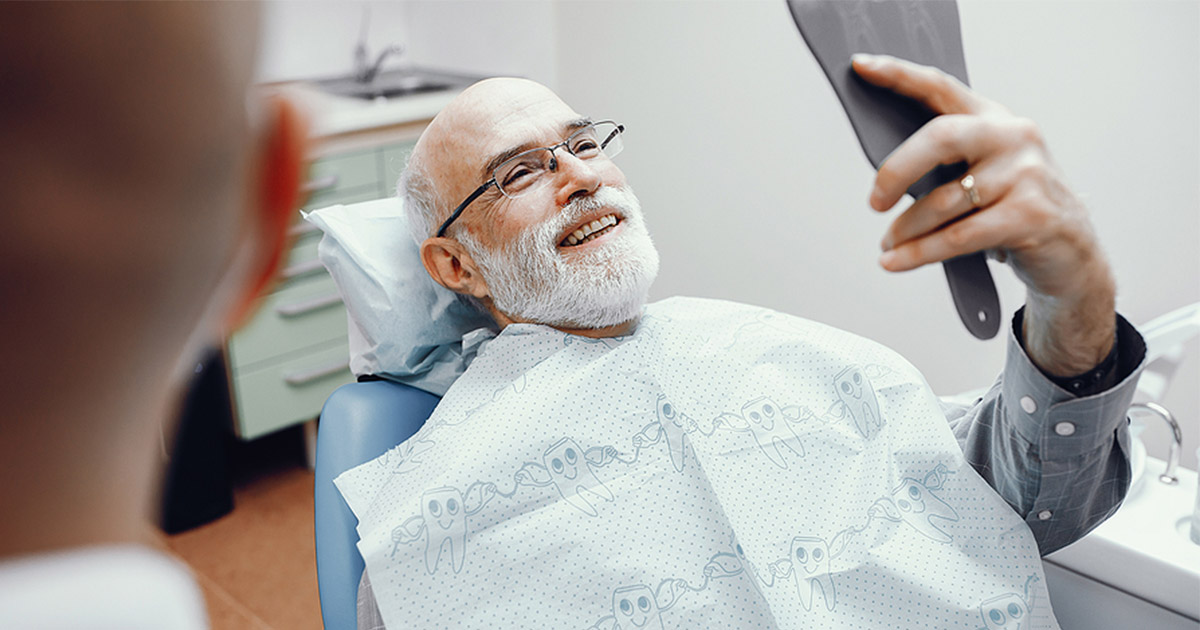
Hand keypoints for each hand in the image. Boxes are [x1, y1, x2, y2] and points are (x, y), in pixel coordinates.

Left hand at [853, 53, 1114, 375]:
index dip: (899, 75)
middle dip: (897, 170)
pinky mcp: (1030, 215)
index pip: (941, 87)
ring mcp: (1026, 174)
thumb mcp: (985, 174)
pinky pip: (958, 236)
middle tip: (875, 201)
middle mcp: (1013, 137)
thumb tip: (883, 177)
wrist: (1073, 253)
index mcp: (994, 119)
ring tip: (887, 245)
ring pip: (943, 200)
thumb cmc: (1015, 210)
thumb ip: (946, 163)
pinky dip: (919, 252)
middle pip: (940, 137)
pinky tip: (896, 261)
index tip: (861, 67)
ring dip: (905, 229)